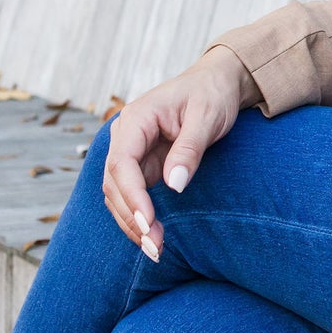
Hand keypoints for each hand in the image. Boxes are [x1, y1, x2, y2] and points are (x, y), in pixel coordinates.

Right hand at [103, 48, 247, 258]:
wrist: (217, 82)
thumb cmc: (213, 93)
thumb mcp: (208, 116)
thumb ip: (190, 149)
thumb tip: (174, 185)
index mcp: (136, 118)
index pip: (121, 163)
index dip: (132, 196)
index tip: (148, 223)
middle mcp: (126, 136)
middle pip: (114, 184)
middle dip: (131, 218)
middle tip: (155, 247)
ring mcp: (132, 152)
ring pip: (118, 194)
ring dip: (132, 223)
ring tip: (155, 250)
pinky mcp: (142, 165)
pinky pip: (132, 195)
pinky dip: (139, 217)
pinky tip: (152, 236)